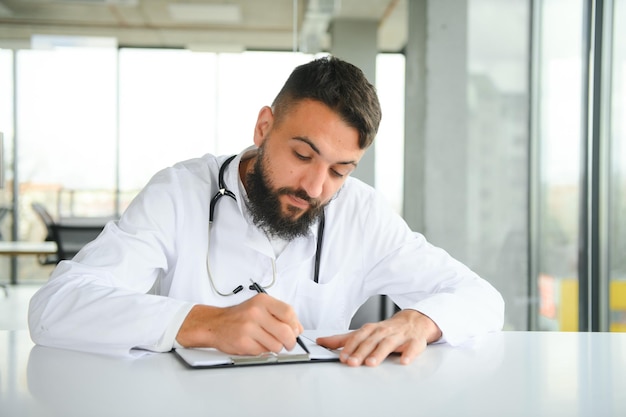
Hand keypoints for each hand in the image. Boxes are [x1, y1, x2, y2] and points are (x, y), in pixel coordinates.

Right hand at [175, 294, 302, 354]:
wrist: (215, 324)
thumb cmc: (240, 316)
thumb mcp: (260, 307)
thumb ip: (280, 315)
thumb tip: (299, 328)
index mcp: (262, 301)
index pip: (289, 312)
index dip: (295, 325)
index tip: (295, 331)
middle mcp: (255, 312)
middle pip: (286, 332)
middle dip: (290, 342)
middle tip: (288, 343)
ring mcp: (248, 328)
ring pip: (276, 345)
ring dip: (275, 347)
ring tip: (266, 341)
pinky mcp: (243, 343)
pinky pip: (263, 353)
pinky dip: (263, 352)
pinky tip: (255, 344)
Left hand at [316, 309, 441, 366]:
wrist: (413, 321)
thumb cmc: (385, 329)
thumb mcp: (363, 332)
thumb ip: (342, 339)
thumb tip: (322, 342)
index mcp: (371, 330)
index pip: (358, 337)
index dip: (349, 347)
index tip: (341, 357)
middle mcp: (383, 331)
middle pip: (371, 341)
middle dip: (361, 352)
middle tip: (352, 363)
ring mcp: (399, 336)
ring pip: (388, 344)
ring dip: (379, 353)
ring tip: (371, 363)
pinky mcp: (414, 341)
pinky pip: (412, 347)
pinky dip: (409, 354)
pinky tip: (404, 361)